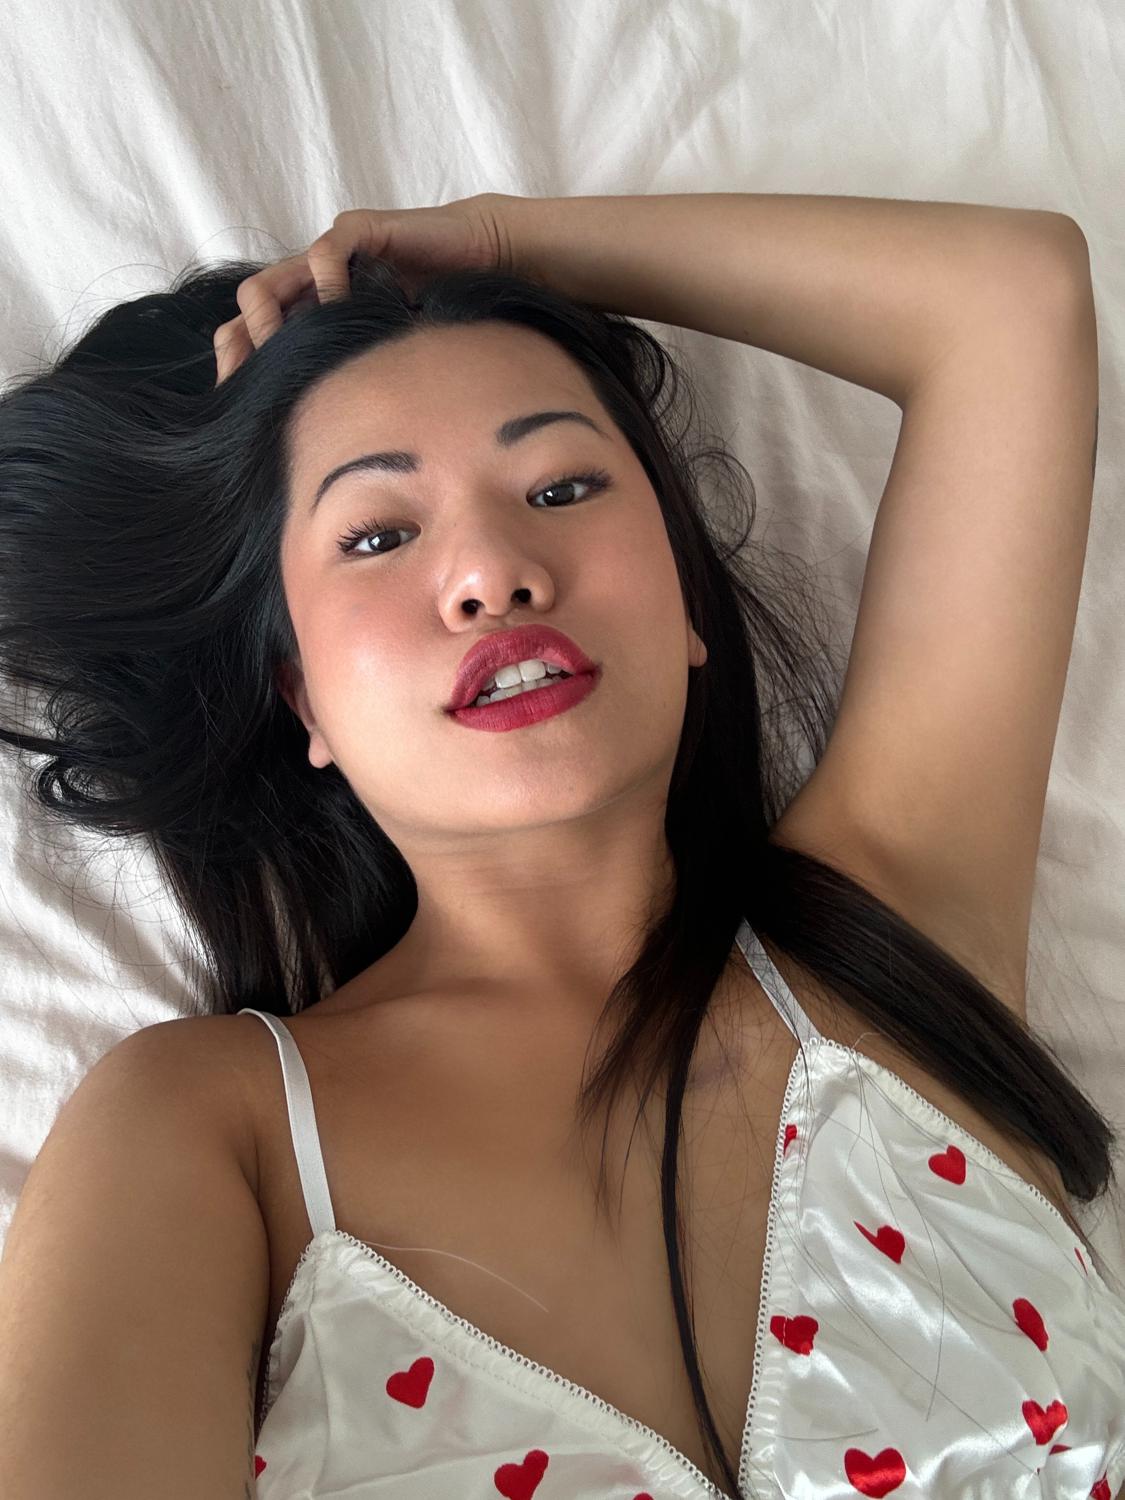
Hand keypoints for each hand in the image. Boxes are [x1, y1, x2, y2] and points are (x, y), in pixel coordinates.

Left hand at [213, 192, 522, 385]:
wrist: (479, 261)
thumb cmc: (435, 320)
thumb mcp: (382, 366)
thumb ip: (352, 389)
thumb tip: (326, 450)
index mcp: (307, 320)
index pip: (247, 342)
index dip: (240, 375)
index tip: (250, 414)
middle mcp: (306, 289)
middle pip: (242, 320)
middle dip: (249, 356)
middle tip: (272, 388)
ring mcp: (324, 261)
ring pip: (261, 289)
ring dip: (273, 326)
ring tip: (299, 349)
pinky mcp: (355, 232)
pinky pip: (322, 256)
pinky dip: (329, 285)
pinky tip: (350, 310)